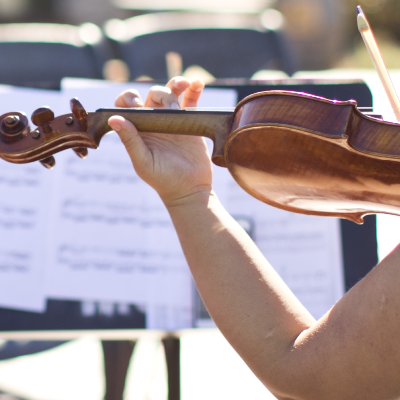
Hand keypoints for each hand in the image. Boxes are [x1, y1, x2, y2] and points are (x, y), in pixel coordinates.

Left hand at [108, 77, 211, 205]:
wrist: (190, 189)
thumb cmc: (163, 180)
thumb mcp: (143, 162)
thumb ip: (130, 141)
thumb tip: (114, 119)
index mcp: (138, 130)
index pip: (127, 105)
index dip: (128, 97)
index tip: (136, 101)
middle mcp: (153, 122)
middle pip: (153, 95)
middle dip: (161, 95)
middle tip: (171, 110)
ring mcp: (173, 120)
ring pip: (171, 93)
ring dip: (176, 85)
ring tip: (184, 85)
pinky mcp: (190, 122)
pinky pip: (191, 101)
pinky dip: (194, 90)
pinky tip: (197, 84)